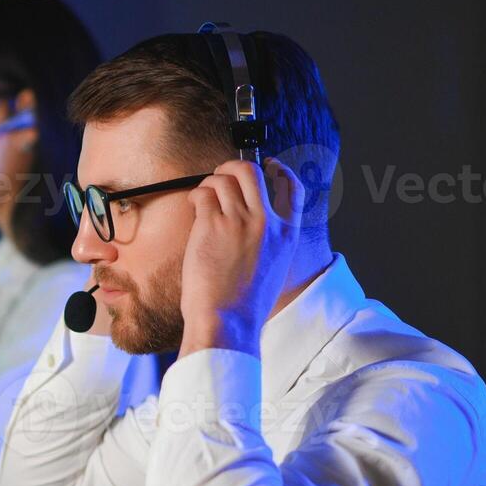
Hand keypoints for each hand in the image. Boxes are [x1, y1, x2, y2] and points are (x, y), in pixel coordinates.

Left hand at [179, 157, 303, 356]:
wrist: (227, 321)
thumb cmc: (244, 304)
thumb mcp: (273, 269)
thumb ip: (269, 242)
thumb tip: (251, 224)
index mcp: (287, 234)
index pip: (292, 186)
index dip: (277, 169)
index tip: (265, 164)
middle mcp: (267, 222)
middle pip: (252, 171)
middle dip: (232, 168)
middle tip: (219, 178)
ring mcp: (239, 221)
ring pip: (224, 178)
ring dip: (209, 183)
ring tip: (201, 199)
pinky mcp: (212, 225)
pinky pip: (203, 193)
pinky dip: (196, 195)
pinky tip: (193, 206)